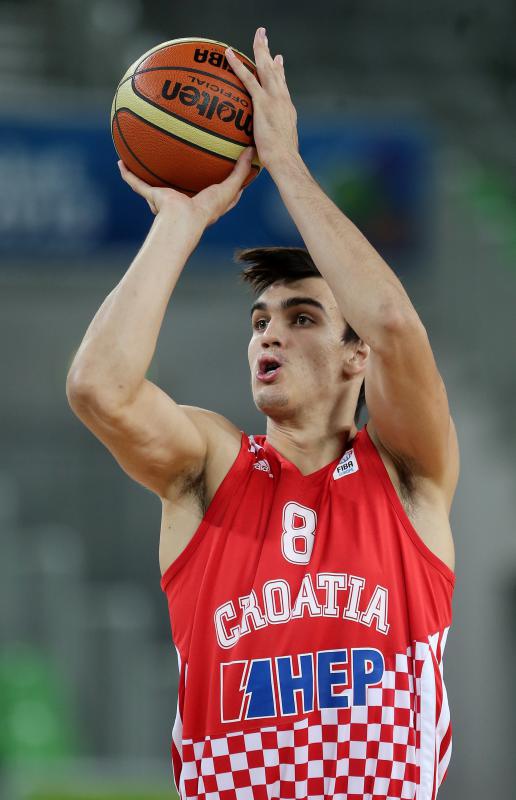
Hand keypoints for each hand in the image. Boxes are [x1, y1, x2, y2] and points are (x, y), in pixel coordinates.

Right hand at [117, 146, 254, 227]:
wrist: (183, 220)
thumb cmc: (207, 208)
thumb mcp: (230, 188)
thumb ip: (240, 171)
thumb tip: (251, 150)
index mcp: (201, 203)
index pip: (208, 192)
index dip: (211, 180)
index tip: (216, 166)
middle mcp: (182, 201)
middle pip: (179, 186)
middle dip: (178, 175)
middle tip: (179, 157)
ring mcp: (166, 200)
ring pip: (154, 185)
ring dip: (147, 174)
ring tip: (144, 156)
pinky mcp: (153, 197)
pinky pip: (136, 184)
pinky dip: (128, 175)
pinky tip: (120, 162)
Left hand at [225, 28, 298, 172]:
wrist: (285, 160)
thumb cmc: (281, 162)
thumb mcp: (276, 148)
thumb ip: (268, 143)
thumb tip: (257, 153)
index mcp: (286, 109)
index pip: (282, 86)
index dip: (280, 72)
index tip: (278, 60)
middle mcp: (282, 99)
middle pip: (275, 70)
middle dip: (269, 53)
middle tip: (264, 37)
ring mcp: (274, 98)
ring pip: (265, 68)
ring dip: (260, 49)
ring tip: (257, 35)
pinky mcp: (263, 102)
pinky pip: (248, 79)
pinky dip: (237, 65)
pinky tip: (228, 54)